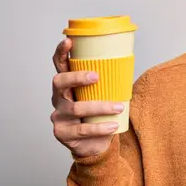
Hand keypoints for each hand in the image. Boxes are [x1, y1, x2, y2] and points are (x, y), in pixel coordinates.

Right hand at [51, 38, 122, 157]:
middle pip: (59, 82)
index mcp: (66, 85)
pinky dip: (100, 127)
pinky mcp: (62, 133)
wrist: (94, 145)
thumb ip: (107, 82)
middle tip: (96, 76)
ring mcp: (58, 116)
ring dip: (100, 106)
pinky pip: (82, 129)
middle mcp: (58, 98)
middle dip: (77, 77)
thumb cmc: (98, 115)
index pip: (59, 65)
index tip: (70, 41)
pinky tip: (112, 126)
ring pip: (76, 108)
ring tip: (118, 107)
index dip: (61, 52)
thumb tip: (128, 62)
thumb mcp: (102, 97)